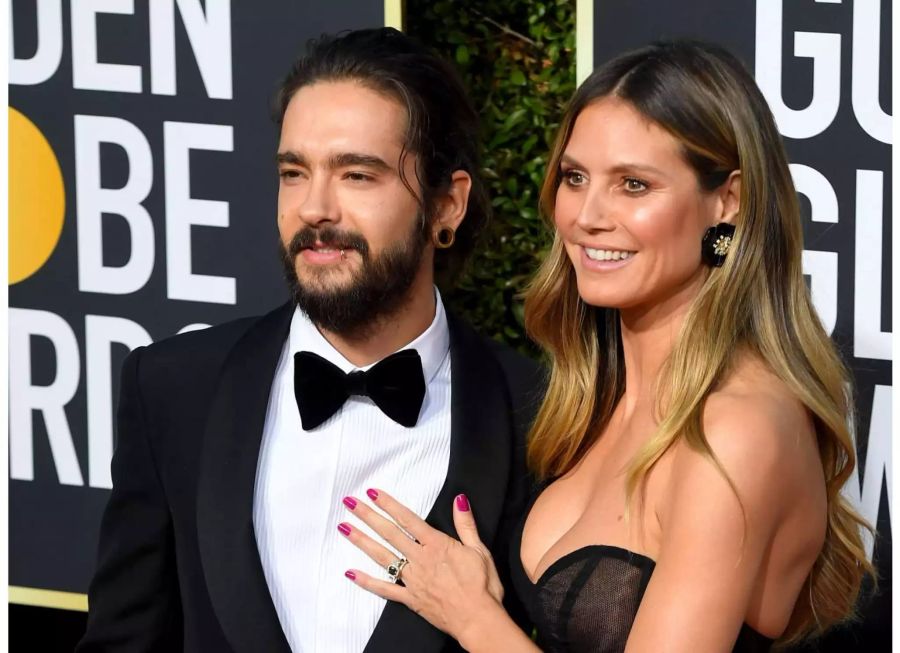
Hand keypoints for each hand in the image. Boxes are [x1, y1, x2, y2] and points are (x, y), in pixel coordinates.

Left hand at [338, 489, 505, 639]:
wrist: (478, 620)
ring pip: (383, 556)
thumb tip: (458, 500)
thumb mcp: (479, 550)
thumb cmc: (482, 586)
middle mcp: (420, 559)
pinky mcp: (411, 598)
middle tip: (350, 502)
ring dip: (362, 541)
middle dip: (368, 516)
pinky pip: (385, 589)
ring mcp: (413, 579)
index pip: (408, 519)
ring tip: (344, 528)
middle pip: (390, 533)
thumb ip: (466, 524)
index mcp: (437, 545)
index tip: (372, 493)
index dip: (389, 504)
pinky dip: (367, 582)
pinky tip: (351, 574)